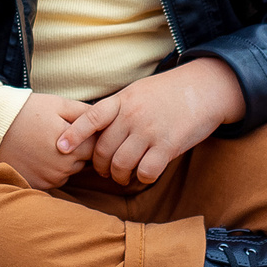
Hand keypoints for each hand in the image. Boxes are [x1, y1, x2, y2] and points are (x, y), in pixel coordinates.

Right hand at [0, 93, 97, 189]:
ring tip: (49, 143)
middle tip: (62, 133)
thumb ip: (87, 113)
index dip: (92, 137)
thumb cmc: (28, 111)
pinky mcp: (38, 186)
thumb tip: (108, 120)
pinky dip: (52, 170)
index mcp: (73, 147)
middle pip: (84, 162)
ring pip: (69, 171)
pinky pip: (54, 180)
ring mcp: (49, 179)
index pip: (96, 147)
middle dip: (80, 149)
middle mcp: (63, 168)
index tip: (83, 129)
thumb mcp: (59, 104)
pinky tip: (40, 155)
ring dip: (66, 161)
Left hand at [55, 58, 245, 186]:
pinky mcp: (168, 146)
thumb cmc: (167, 92)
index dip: (74, 134)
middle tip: (106, 172)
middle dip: (100, 167)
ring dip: (120, 177)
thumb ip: (116, 108)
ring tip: (124, 177)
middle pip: (103, 150)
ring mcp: (150, 131)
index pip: (91, 117)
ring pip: (121, 165)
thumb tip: (93, 127)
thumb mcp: (137, 91)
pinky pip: (146, 172)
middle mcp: (133, 115)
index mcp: (122, 100)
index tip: (61, 148)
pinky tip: (145, 176)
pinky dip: (142, 179)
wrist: (205, 88)